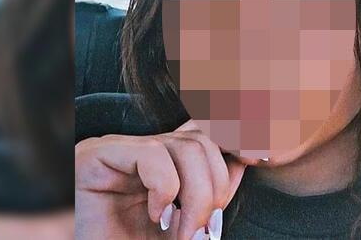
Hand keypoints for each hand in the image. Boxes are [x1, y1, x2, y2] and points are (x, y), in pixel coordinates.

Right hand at [75, 120, 245, 239]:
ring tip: (183, 233)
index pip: (209, 132)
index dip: (238, 137)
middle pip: (204, 142)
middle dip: (216, 188)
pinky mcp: (98, 156)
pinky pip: (151, 155)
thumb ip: (212, 193)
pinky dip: (165, 189)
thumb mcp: (186, 224)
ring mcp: (124, 149)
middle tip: (204, 231)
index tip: (262, 158)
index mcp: (168, 162)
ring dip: (195, 196)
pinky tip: (156, 216)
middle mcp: (148, 149)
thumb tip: (245, 161)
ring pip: (186, 146)